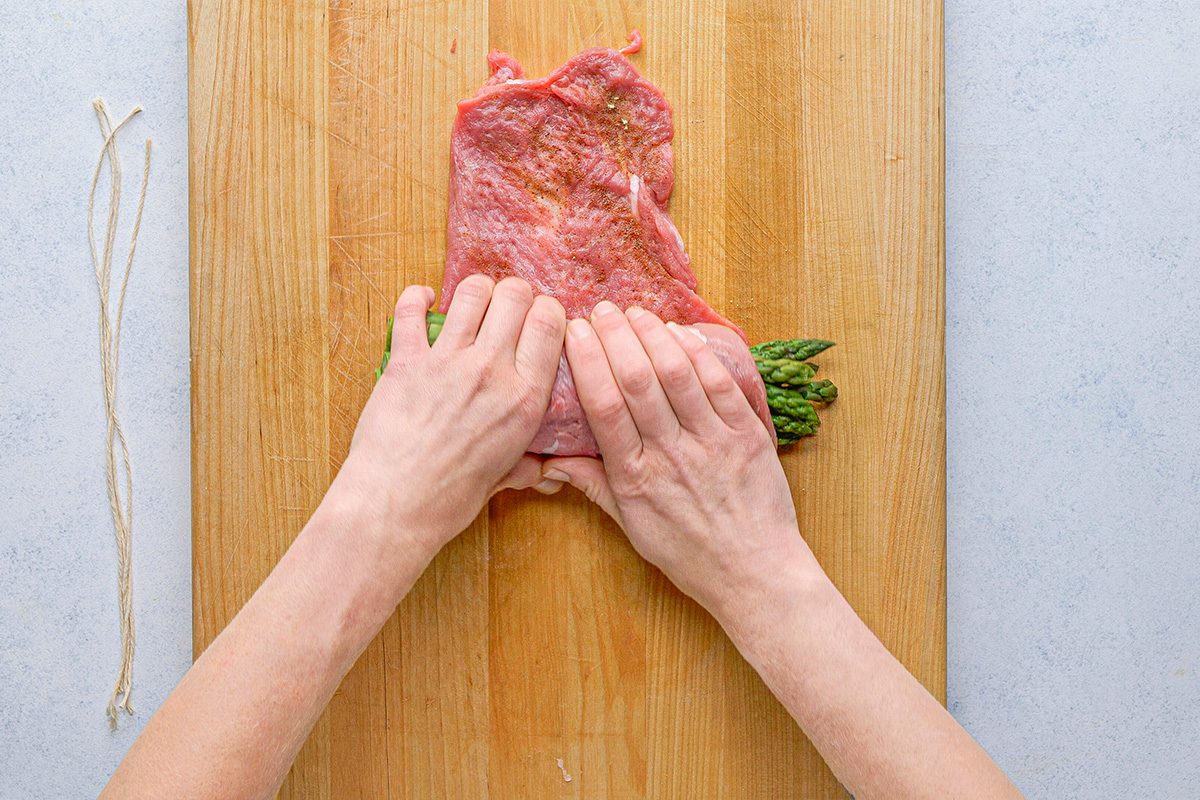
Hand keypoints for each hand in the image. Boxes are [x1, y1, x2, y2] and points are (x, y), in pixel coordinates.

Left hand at [338, 275, 567, 552]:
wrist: (396, 505)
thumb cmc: (450, 499)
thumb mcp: (503, 479)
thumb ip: (526, 466)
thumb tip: (544, 473)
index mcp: (525, 398)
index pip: (549, 322)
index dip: (548, 310)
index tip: (540, 318)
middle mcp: (491, 370)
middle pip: (515, 296)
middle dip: (515, 293)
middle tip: (507, 308)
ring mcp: (447, 361)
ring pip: (471, 292)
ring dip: (474, 291)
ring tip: (472, 302)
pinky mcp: (406, 360)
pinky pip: (411, 310)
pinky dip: (416, 298)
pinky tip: (423, 300)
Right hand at [542, 301, 813, 618]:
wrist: (754, 574)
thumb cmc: (690, 555)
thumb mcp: (632, 527)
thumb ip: (595, 487)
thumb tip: (553, 460)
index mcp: (636, 477)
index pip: (604, 406)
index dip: (589, 362)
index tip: (576, 333)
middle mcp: (671, 455)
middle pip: (637, 381)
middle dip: (616, 337)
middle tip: (602, 311)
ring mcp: (712, 443)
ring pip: (677, 375)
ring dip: (653, 336)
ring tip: (636, 313)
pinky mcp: (747, 436)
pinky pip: (719, 386)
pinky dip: (698, 354)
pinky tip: (680, 334)